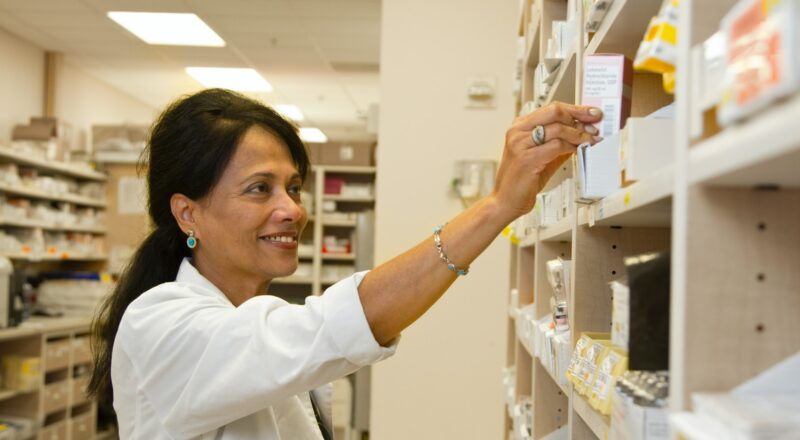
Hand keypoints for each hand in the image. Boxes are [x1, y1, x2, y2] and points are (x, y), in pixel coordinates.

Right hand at [492, 102, 603, 219]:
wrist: (506, 201)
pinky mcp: (527, 159)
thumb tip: (582, 132)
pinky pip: (556, 146)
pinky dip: (571, 147)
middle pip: (554, 112)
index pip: (551, 108)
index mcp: (519, 127)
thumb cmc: (522, 180)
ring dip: (579, 134)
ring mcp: (520, 144)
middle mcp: (517, 132)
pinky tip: (578, 150)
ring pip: (558, 129)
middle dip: (579, 116)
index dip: (575, 109)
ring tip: (590, 140)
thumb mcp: (543, 156)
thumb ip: (559, 143)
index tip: (591, 113)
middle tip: (594, 125)